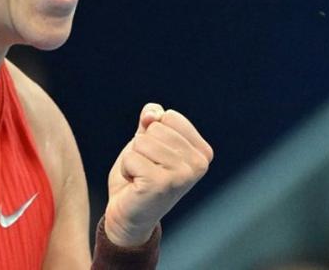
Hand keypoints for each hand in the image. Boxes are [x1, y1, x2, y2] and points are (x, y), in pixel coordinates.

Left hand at [103, 103, 212, 246]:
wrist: (129, 215)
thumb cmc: (140, 175)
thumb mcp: (148, 141)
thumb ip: (153, 120)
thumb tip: (152, 113)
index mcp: (202, 152)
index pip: (170, 116)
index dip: (153, 132)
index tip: (156, 157)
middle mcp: (199, 164)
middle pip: (156, 127)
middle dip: (142, 146)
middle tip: (147, 169)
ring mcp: (182, 175)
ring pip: (142, 141)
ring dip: (133, 158)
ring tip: (141, 177)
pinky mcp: (161, 184)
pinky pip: (131, 157)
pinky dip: (126, 169)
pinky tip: (135, 185)